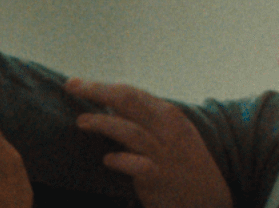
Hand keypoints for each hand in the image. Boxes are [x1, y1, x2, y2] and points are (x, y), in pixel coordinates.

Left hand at [64, 78, 230, 207]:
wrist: (209, 201)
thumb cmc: (182, 164)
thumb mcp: (170, 134)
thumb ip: (143, 118)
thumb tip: (110, 102)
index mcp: (170, 116)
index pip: (132, 93)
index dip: (101, 85)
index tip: (76, 83)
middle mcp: (169, 131)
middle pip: (129, 102)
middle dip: (97, 91)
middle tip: (70, 86)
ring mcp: (166, 154)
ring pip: (131, 131)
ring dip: (103, 123)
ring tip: (80, 121)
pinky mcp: (160, 178)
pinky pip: (138, 165)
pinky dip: (120, 160)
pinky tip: (107, 159)